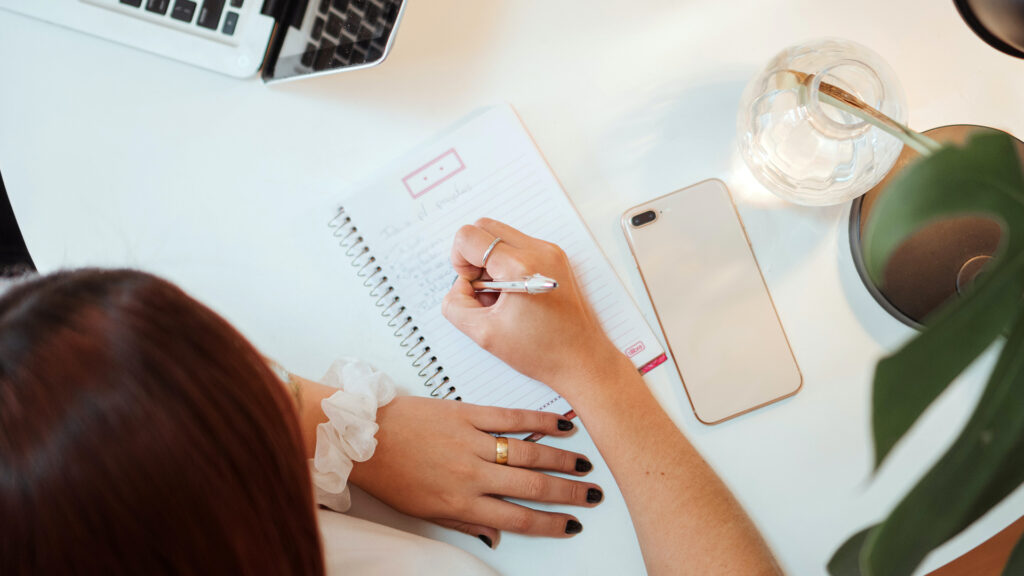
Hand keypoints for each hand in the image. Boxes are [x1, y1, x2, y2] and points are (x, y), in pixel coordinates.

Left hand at [348, 396, 601, 547]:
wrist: (363, 436)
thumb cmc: (390, 474)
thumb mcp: (424, 511)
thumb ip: (465, 523)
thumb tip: (496, 535)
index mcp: (461, 503)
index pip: (518, 518)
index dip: (550, 523)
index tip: (572, 524)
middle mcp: (472, 475)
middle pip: (532, 488)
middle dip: (568, 494)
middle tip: (592, 495)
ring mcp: (472, 442)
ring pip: (529, 454)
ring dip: (561, 461)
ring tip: (585, 465)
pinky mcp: (466, 413)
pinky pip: (511, 418)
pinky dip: (540, 421)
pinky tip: (561, 425)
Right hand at [442, 218, 622, 393]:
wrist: (582, 360)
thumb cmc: (541, 351)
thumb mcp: (484, 334)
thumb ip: (456, 304)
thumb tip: (459, 285)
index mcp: (521, 267)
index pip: (469, 237)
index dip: (459, 262)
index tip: (471, 287)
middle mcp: (539, 250)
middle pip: (484, 227)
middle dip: (473, 256)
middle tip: (481, 289)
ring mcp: (551, 251)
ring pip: (501, 235)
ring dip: (490, 261)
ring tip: (500, 296)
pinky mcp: (556, 257)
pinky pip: (518, 246)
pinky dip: (506, 264)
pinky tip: (514, 294)